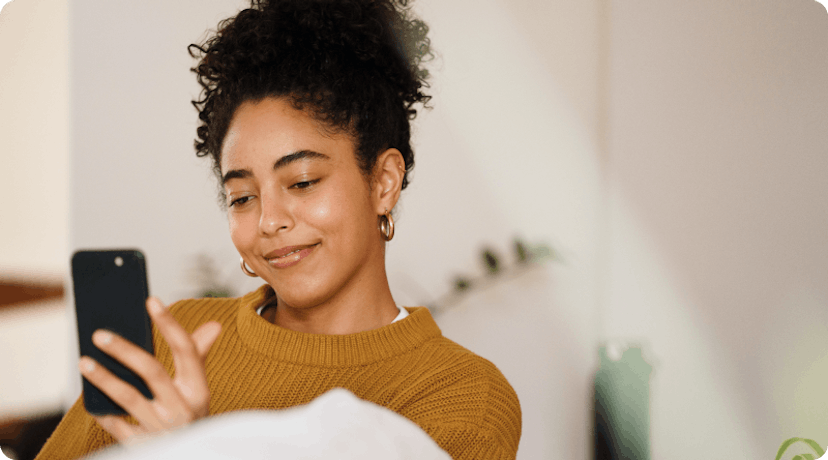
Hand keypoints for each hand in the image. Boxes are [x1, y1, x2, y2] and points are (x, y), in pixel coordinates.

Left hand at [79, 297, 221, 444]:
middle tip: (100, 334)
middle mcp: (183, 408)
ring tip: (84, 361)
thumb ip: (198, 356)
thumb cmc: (189, 416)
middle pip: (152, 371)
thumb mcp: (198, 389)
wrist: (191, 456)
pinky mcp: (143, 445)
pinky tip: (90, 399)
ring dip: (104, 378)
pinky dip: (103, 412)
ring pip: (129, 397)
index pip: (186, 350)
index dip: (169, 324)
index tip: (151, 300)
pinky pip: (117, 426)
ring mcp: (162, 428)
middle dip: (125, 350)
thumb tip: (213, 326)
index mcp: (199, 389)